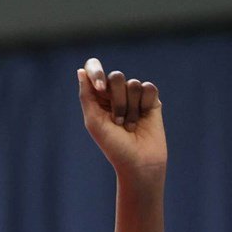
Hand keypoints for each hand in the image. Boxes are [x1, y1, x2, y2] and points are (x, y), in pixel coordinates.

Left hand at [75, 57, 165, 182]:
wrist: (139, 162)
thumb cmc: (113, 145)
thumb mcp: (94, 121)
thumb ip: (86, 95)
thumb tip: (80, 70)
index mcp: (98, 96)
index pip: (94, 68)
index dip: (97, 72)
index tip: (101, 89)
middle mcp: (116, 93)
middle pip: (116, 76)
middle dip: (117, 101)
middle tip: (117, 121)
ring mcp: (134, 96)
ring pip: (134, 84)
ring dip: (131, 109)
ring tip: (130, 125)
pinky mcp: (152, 100)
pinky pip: (149, 88)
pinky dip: (145, 104)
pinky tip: (144, 118)